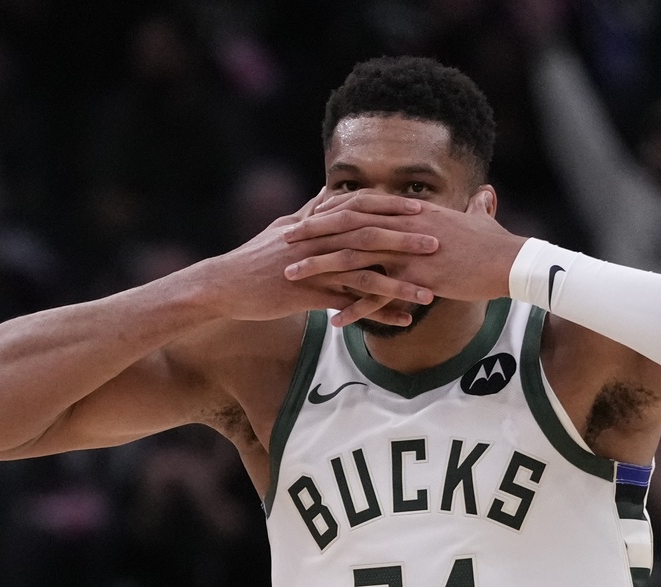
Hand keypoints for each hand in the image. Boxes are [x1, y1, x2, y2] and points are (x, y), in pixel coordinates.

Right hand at [189, 189, 439, 325]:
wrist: (221, 286)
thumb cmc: (253, 259)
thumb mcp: (282, 228)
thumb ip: (311, 210)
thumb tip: (329, 190)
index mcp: (314, 223)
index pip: (359, 208)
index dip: (391, 206)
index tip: (422, 206)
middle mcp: (316, 241)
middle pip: (368, 235)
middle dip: (405, 238)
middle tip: (439, 242)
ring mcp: (311, 268)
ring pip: (363, 272)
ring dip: (399, 283)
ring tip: (429, 293)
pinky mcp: (306, 295)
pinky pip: (349, 305)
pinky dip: (377, 314)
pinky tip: (402, 323)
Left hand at [283, 189, 527, 320]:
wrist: (513, 264)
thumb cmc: (498, 244)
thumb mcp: (482, 219)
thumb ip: (474, 209)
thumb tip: (484, 195)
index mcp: (412, 213)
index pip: (362, 206)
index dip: (332, 211)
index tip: (307, 216)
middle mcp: (404, 228)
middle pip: (348, 226)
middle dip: (313, 233)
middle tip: (283, 241)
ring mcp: (409, 252)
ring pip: (354, 256)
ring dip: (320, 267)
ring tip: (292, 277)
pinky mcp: (417, 278)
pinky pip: (378, 294)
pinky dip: (354, 307)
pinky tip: (333, 319)